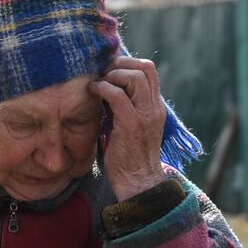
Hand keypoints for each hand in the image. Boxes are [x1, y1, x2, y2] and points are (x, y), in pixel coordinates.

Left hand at [89, 57, 167, 199]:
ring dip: (112, 74)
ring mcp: (145, 115)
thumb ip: (123, 108)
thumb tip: (105, 89)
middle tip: (102, 73)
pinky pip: (117, 95)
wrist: (138, 184)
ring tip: (98, 83)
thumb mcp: (129, 127)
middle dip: (120, 64)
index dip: (127, 63)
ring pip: (135, 76)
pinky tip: (92, 92)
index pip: (148, 70)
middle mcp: (153, 108)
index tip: (108, 70)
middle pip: (145, 67)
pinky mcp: (131, 124)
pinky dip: (103, 88)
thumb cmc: (127, 158)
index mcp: (154, 107)